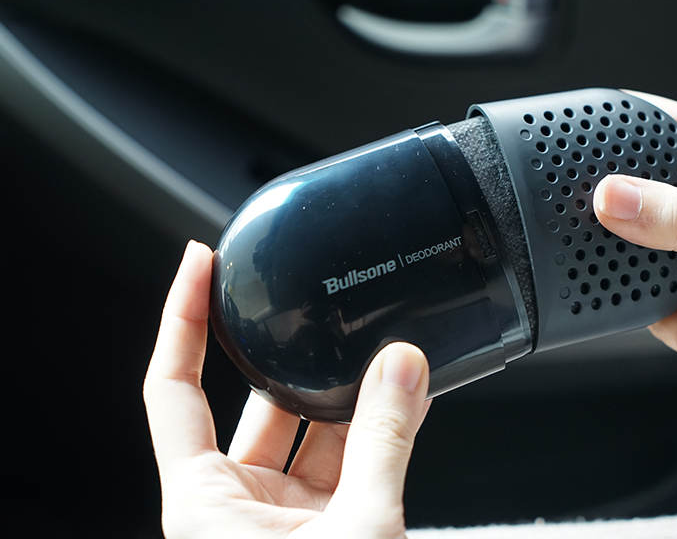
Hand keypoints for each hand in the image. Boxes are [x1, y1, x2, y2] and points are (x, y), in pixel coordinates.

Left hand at [144, 241, 430, 538]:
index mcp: (203, 503)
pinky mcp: (320, 527)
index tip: (199, 265)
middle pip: (260, 404)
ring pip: (311, 434)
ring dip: (351, 400)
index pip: (173, 389)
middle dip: (300, 360)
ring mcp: (280, 517)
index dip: (182, 320)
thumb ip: (383, 443)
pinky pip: (344, 462)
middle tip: (331, 313)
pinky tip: (402, 403)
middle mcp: (234, 506)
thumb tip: (402, 368)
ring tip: (390, 361)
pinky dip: (374, 433)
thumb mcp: (355, 526)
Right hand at [593, 92, 676, 366]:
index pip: (643, 126)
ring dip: (659, 304)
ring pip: (638, 264)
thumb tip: (611, 198)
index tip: (574, 178)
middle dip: (623, 244)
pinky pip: (661, 306)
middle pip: (629, 203)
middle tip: (635, 265)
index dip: (602, 144)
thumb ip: (676, 220)